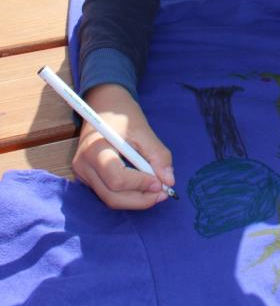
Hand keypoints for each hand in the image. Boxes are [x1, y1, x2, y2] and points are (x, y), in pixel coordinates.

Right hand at [72, 84, 174, 208]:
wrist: (104, 106)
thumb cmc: (122, 115)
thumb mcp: (143, 130)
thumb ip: (157, 155)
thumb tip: (168, 181)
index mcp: (94, 150)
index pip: (116, 178)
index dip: (140, 184)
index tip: (161, 183)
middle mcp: (84, 166)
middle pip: (112, 196)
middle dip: (140, 199)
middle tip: (164, 193)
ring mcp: (83, 174)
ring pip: (110, 199)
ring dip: (136, 200)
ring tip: (157, 191)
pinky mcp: (88, 178)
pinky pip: (109, 193)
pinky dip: (129, 194)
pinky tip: (144, 187)